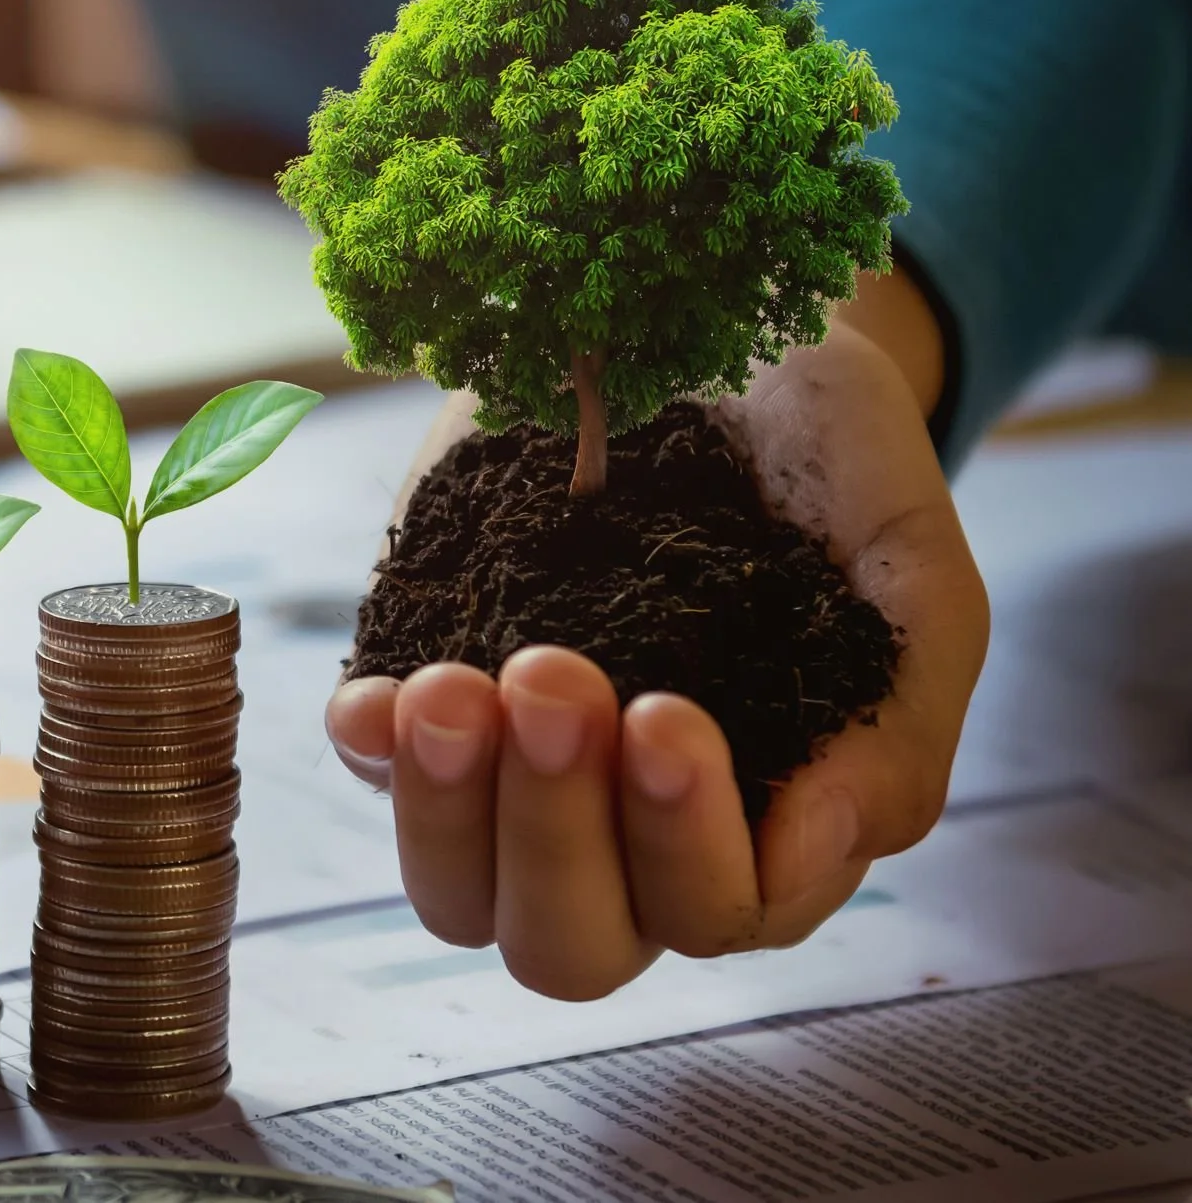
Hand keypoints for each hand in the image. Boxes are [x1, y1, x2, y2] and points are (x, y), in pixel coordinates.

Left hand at [323, 278, 988, 998]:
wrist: (720, 333)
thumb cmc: (833, 469)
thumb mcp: (908, 571)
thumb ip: (901, 718)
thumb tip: (823, 852)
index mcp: (762, 823)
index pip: (715, 911)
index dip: (682, 844)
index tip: (663, 713)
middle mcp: (627, 829)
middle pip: (570, 945)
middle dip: (554, 833)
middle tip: (557, 680)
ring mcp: (514, 774)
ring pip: (458, 895)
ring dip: (447, 809)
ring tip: (455, 686)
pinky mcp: (428, 694)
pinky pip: (373, 770)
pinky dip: (372, 748)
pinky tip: (381, 693)